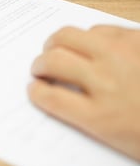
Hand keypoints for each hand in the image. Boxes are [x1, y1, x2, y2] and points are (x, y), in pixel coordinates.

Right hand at [28, 25, 139, 160]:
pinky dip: (87, 36)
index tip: (35, 88)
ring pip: (67, 36)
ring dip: (55, 44)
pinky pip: (98, 28)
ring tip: (58, 49)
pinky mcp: (137, 37)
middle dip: (38, 64)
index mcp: (103, 117)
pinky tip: (91, 45)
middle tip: (40, 68)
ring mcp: (121, 54)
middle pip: (52, 61)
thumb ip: (87, 117)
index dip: (36, 91)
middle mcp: (106, 80)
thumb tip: (60, 95)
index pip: (49, 97)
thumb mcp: (122, 138)